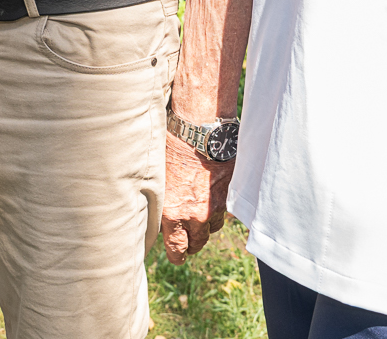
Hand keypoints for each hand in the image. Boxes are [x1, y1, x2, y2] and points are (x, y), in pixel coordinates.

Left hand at [159, 129, 232, 262]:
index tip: (177, 256)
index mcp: (174, 213)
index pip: (177, 249)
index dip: (177, 255)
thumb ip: (160, 203)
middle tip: (188, 239)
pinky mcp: (230, 194)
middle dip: (192, 243)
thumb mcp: (156, 179)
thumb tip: (157, 216)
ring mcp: (216, 205)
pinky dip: (218, 207)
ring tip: (198, 214)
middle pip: (198, 242)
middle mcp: (196, 214)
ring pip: (213, 226)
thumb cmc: (170, 148)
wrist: (198, 129)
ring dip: (206, 223)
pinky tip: (211, 197)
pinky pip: (225, 209)